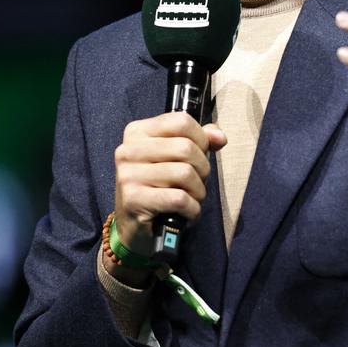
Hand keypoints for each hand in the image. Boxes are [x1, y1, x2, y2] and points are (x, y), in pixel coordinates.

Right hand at [107, 111, 226, 285]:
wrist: (134, 225)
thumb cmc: (159, 186)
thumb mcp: (176, 157)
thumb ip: (199, 140)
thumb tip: (219, 137)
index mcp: (137, 132)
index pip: (181, 121)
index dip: (201, 138)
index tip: (201, 153)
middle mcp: (128, 150)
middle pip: (185, 148)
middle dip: (203, 168)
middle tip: (198, 181)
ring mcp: (128, 175)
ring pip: (185, 173)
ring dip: (198, 190)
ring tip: (192, 197)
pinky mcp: (133, 199)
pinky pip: (179, 198)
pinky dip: (192, 207)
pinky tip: (187, 211)